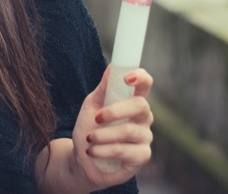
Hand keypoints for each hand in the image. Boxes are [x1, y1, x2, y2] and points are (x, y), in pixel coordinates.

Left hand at [70, 66, 153, 187]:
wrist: (82, 160)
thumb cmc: (89, 129)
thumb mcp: (92, 106)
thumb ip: (103, 89)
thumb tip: (112, 67)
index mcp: (132, 101)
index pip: (145, 84)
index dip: (140, 77)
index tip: (127, 78)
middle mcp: (143, 118)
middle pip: (140, 105)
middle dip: (115, 111)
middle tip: (97, 117)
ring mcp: (145, 137)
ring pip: (128, 130)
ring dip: (103, 135)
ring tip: (90, 139)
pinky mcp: (142, 156)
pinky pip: (124, 150)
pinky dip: (103, 150)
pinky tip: (93, 151)